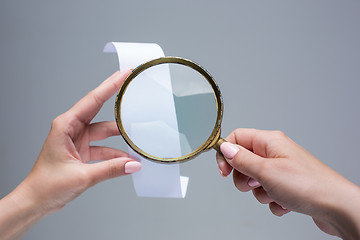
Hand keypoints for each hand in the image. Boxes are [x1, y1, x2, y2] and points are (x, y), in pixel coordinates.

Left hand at [0, 70, 140, 239]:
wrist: (36, 201)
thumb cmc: (46, 185)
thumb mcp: (82, 176)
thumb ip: (111, 169)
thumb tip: (133, 164)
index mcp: (65, 125)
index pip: (93, 100)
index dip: (110, 85)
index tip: (124, 74)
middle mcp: (72, 129)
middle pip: (100, 111)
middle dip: (118, 103)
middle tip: (133, 90)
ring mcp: (78, 140)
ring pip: (105, 132)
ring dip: (120, 137)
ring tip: (137, 138)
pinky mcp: (82, 151)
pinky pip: (104, 147)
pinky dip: (116, 153)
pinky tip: (128, 159)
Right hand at [217, 128, 359, 238]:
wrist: (336, 207)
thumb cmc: (308, 185)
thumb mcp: (266, 171)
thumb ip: (241, 159)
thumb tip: (225, 148)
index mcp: (269, 142)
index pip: (237, 138)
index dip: (226, 153)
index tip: (224, 171)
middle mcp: (275, 153)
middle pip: (243, 161)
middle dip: (244, 178)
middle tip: (255, 183)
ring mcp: (281, 169)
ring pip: (254, 180)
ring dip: (260, 192)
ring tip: (275, 193)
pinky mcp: (287, 185)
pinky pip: (268, 193)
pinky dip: (273, 200)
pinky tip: (285, 201)